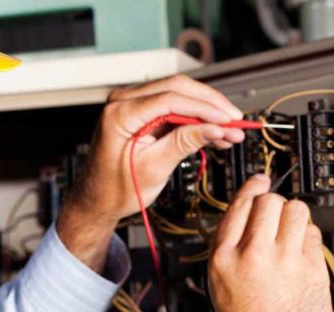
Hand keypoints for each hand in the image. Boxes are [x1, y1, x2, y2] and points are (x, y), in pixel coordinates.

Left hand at [60, 74, 244, 225]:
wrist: (97, 200)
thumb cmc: (115, 190)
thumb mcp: (154, 168)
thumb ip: (185, 143)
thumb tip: (216, 128)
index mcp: (120, 113)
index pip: (171, 98)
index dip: (206, 108)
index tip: (229, 120)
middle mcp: (123, 101)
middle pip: (177, 88)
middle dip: (210, 105)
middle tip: (235, 121)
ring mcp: (130, 105)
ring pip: (177, 95)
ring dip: (205, 111)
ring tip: (229, 132)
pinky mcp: (139, 113)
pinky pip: (171, 108)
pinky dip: (193, 119)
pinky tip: (213, 132)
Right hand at [209, 175, 331, 311]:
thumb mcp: (220, 285)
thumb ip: (231, 249)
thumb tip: (249, 216)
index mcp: (222, 259)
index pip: (238, 206)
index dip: (251, 187)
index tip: (259, 180)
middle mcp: (251, 256)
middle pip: (269, 201)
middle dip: (274, 203)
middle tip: (276, 214)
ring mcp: (284, 262)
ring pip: (296, 210)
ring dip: (294, 216)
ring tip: (290, 233)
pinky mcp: (311, 270)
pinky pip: (313, 235)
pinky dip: (309, 238)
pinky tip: (301, 254)